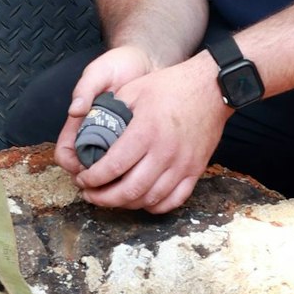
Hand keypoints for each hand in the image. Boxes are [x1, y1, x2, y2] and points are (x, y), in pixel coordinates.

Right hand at [53, 45, 164, 173]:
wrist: (148, 61)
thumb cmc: (119, 65)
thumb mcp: (100, 72)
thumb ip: (86, 89)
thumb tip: (75, 111)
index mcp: (80, 123)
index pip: (66, 155)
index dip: (72, 166)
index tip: (87, 170)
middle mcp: (95, 136)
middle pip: (86, 171)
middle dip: (96, 181)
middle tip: (114, 180)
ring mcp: (114, 141)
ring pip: (108, 172)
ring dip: (115, 179)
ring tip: (131, 177)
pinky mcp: (135, 142)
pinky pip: (130, 164)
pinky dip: (135, 170)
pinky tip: (147, 168)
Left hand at [63, 54, 229, 213]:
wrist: (211, 88)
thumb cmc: (171, 86)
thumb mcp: (134, 90)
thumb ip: (111, 111)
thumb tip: (88, 127)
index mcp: (145, 132)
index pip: (113, 166)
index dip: (93, 178)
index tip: (82, 179)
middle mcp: (164, 153)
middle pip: (130, 190)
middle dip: (104, 198)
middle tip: (90, 195)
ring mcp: (182, 164)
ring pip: (150, 199)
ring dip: (126, 204)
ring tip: (111, 198)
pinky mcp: (195, 170)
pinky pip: (175, 200)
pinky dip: (155, 206)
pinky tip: (141, 201)